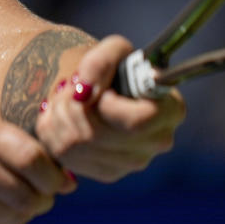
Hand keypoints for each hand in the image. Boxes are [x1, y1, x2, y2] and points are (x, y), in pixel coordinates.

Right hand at [0, 111, 74, 223]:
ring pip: (11, 217)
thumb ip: (17, 145)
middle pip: (26, 194)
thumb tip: (69, 181)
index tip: (59, 182)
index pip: (33, 158)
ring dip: (24, 217)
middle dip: (43, 202)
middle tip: (42, 199)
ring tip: (19, 206)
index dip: (54, 177)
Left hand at [35, 35, 186, 181]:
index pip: (138, 121)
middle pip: (99, 134)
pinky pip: (66, 156)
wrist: (95, 87)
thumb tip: (86, 91)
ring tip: (64, 99)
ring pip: (78, 145)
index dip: (106, 104)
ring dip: (60, 115)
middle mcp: (157, 141)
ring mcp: (132, 162)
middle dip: (73, 106)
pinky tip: (61, 117)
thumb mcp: (112, 50)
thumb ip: (102, 61)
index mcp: (170, 110)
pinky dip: (53, 131)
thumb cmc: (111, 68)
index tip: (96, 89)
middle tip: (69, 89)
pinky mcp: (107, 173)